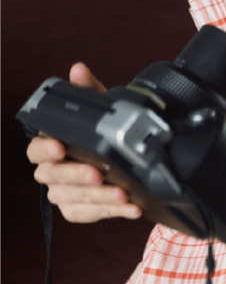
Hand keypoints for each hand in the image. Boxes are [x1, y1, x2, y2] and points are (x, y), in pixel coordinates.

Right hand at [26, 63, 141, 222]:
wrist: (126, 164)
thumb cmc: (105, 135)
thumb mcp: (101, 110)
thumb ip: (89, 91)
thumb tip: (78, 69)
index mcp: (51, 146)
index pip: (35, 149)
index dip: (44, 149)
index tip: (59, 147)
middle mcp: (52, 172)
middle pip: (52, 176)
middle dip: (76, 175)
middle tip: (99, 173)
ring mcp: (63, 193)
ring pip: (72, 198)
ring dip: (99, 197)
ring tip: (123, 193)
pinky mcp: (77, 210)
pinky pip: (89, 213)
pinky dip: (111, 211)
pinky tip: (132, 207)